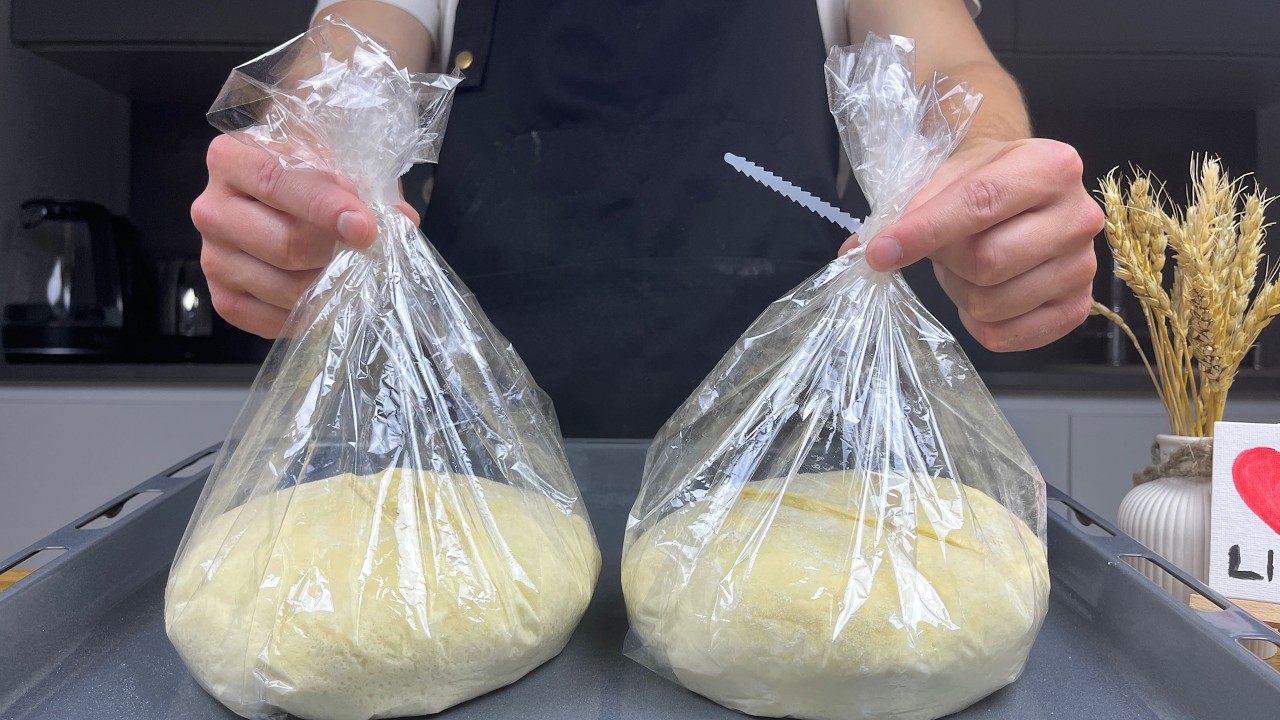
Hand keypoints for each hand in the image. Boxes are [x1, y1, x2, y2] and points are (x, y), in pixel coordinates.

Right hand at [191, 135, 419, 337]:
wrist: (280, 204)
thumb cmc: (311, 179)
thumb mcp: (336, 165)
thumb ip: (366, 185)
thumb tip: (400, 219)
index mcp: (232, 159)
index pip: (276, 180)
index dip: (325, 206)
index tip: (365, 228)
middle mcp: (211, 208)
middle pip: (285, 243)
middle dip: (335, 252)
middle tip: (363, 251)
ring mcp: (212, 257)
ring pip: (285, 287)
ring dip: (328, 285)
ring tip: (345, 270)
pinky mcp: (223, 298)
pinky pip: (272, 319)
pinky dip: (310, 312)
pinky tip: (324, 294)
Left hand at [841, 139, 1103, 351]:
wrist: (1020, 190)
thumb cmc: (978, 181)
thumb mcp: (943, 177)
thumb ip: (902, 210)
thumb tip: (859, 253)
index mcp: (1050, 166)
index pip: (979, 203)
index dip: (924, 232)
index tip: (880, 252)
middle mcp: (1079, 215)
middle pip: (986, 261)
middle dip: (946, 262)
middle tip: (943, 251)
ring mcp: (1084, 265)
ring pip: (993, 302)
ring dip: (961, 293)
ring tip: (965, 269)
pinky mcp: (1078, 306)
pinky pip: (1011, 335)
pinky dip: (981, 325)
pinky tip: (980, 300)